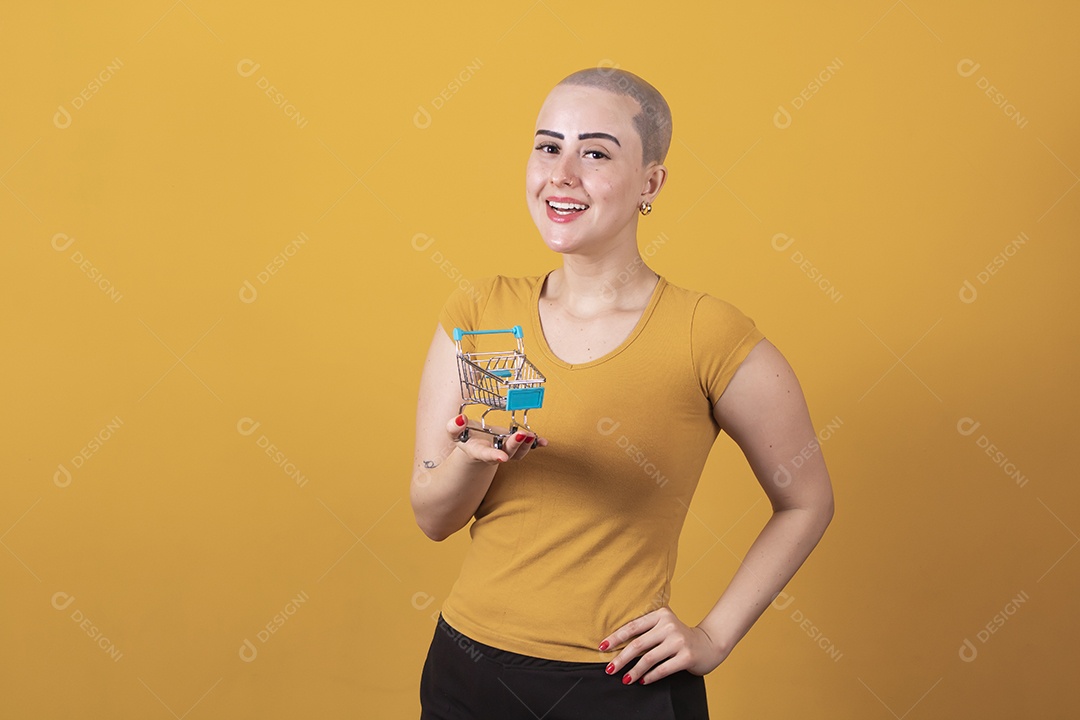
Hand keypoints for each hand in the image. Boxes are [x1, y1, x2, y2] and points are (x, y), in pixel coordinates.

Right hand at [445, 414, 546, 463]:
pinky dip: (536, 445)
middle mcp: (494, 453)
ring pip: (518, 453)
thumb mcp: (454, 433)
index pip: (485, 455)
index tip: (501, 458)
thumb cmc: (465, 438)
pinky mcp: (515, 446)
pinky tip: (544, 442)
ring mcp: (506, 451)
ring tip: (532, 435)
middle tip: (521, 435)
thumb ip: (454, 427)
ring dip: (527, 446)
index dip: (493, 457)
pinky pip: (527, 448)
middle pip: (506, 453)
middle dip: (514, 445)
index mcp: (478, 452)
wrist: (475, 445)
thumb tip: (461, 419)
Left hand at [598, 607, 726, 684]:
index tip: (602, 647)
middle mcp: (669, 625)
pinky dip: (650, 677)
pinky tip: (642, 681)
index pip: (633, 626)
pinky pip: (662, 669)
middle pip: (638, 644)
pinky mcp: (686, 657)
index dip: (616, 637)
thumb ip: (646, 631)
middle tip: (609, 669)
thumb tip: (617, 646)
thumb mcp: (664, 627)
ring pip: (648, 658)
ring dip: (634, 671)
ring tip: (625, 679)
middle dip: (620, 658)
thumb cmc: (680, 637)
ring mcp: (679, 641)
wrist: (709, 645)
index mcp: (661, 615)